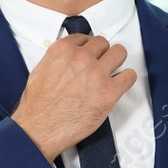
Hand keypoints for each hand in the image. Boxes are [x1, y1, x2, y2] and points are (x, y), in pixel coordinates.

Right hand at [12, 32, 135, 161]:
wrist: (40, 129)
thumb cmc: (38, 107)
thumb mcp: (40, 71)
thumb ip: (57, 60)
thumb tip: (67, 60)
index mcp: (63, 50)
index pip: (84, 38)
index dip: (88, 48)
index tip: (90, 54)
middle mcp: (81, 58)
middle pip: (103, 43)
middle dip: (102, 54)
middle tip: (100, 65)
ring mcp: (97, 73)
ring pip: (119, 53)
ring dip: (116, 62)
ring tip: (111, 73)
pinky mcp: (109, 91)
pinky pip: (129, 76)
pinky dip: (126, 79)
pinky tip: (119, 85)